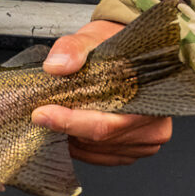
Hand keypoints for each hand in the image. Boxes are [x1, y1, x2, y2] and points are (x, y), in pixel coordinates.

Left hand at [30, 19, 172, 165]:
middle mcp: (153, 123)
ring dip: (72, 138)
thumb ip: (73, 49)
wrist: (129, 56)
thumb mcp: (92, 38)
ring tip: (60, 117)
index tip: (41, 114)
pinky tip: (73, 129)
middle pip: (98, 140)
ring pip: (97, 151)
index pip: (105, 124)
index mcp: (148, 94)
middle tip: (44, 112)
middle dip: (66, 128)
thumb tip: (56, 66)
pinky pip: (101, 157)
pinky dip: (81, 146)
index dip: (70, 122)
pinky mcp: (136, 150)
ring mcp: (146, 140)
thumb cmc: (115, 49)